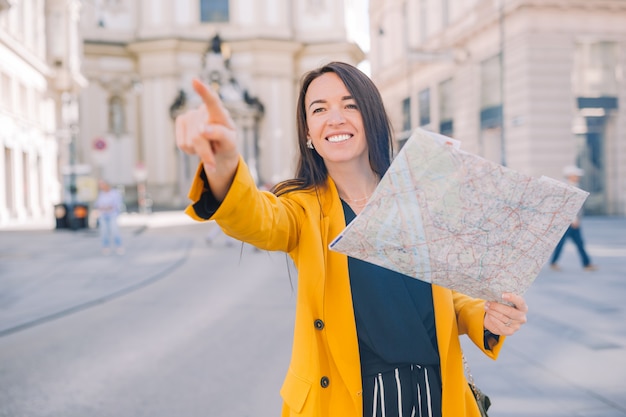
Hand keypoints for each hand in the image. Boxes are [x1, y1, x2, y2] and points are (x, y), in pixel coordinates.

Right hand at [175, 78, 239, 199]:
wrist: (217, 149)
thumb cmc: (227, 143)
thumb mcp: (230, 143)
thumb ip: (221, 135)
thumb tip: (202, 129)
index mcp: (220, 113)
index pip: (213, 101)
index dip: (204, 92)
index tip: (195, 81)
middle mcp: (203, 110)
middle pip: (199, 136)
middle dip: (206, 152)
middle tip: (214, 159)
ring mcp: (190, 115)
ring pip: (190, 142)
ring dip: (199, 151)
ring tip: (207, 145)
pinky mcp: (181, 122)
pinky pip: (182, 144)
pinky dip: (191, 150)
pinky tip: (197, 145)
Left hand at [484, 293, 527, 335]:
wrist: (498, 319)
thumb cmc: (503, 307)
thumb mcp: (504, 301)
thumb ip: (503, 298)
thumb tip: (494, 293)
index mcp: (523, 307)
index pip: (520, 302)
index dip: (512, 298)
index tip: (502, 295)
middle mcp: (522, 317)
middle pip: (509, 311)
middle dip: (496, 306)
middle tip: (488, 303)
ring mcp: (517, 326)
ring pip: (502, 317)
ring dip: (492, 312)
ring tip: (486, 307)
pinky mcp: (510, 331)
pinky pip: (500, 326)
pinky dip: (493, 319)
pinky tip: (489, 315)